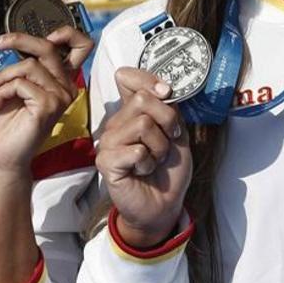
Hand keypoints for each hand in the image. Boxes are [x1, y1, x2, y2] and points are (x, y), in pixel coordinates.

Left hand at [0, 25, 92, 180]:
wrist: (2, 154)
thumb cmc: (7, 122)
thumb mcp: (16, 84)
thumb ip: (26, 66)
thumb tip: (19, 43)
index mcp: (60, 80)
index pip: (80, 47)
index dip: (66, 33)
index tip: (45, 35)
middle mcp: (65, 87)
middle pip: (48, 48)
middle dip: (19, 39)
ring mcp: (60, 97)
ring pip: (29, 65)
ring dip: (3, 75)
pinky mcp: (48, 106)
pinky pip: (21, 83)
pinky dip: (2, 91)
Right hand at [95, 67, 191, 247]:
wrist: (165, 204)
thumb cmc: (169, 170)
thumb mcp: (176, 133)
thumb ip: (168, 109)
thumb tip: (162, 88)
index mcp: (131, 112)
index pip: (127, 78)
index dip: (147, 79)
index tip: (166, 93)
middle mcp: (117, 123)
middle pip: (142, 99)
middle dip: (167, 122)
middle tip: (167, 143)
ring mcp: (109, 142)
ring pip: (143, 125)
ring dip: (159, 147)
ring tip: (154, 161)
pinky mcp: (107, 162)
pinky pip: (137, 151)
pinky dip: (149, 163)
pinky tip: (142, 172)